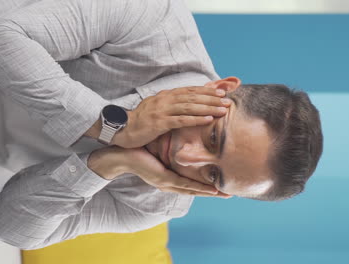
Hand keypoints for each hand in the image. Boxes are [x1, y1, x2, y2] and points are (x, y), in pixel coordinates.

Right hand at [112, 86, 230, 147]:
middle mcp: (164, 100)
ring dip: (208, 108)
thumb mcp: (155, 109)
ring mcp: (161, 111)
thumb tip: (185, 104)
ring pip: (189, 107)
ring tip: (223, 109)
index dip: (206, 91)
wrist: (121, 129)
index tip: (221, 92)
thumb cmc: (140, 122)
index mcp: (164, 96)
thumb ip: (170, 106)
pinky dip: (196, 119)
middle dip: (211, 98)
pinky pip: (181, 120)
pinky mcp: (159, 123)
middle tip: (227, 100)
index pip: (189, 91)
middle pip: (192, 97)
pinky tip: (208, 119)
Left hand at [120, 147, 230, 197]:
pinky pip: (183, 183)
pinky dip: (198, 187)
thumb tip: (185, 132)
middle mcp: (170, 181)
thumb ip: (174, 143)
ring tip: (225, 195)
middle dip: (214, 192)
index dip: (208, 183)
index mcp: (170, 174)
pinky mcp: (163, 178)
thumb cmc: (141, 145)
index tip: (224, 184)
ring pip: (192, 189)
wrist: (121, 150)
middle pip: (196, 189)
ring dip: (210, 193)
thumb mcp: (162, 144)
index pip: (193, 180)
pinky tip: (211, 190)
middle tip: (231, 195)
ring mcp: (167, 181)